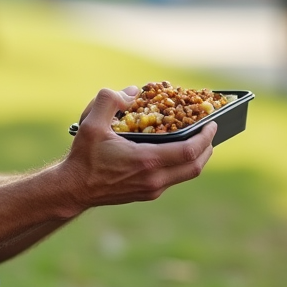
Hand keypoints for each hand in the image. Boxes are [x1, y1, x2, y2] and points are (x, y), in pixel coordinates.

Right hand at [61, 87, 214, 208]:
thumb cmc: (83, 157)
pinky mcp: (147, 194)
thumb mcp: (91, 122)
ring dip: (196, 157)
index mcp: (147, 161)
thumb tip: (131, 92)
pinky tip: (175, 150)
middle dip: (208, 148)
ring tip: (197, 139)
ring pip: (187, 174)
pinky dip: (182, 164)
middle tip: (210, 131)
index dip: (206, 137)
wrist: (73, 189)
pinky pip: (174, 178)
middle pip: (195, 166)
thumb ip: (110, 100)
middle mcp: (154, 179)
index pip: (190, 151)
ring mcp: (152, 190)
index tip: (213, 123)